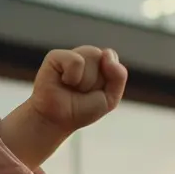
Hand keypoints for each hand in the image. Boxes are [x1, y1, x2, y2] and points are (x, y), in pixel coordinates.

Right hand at [0, 45, 127, 167]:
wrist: (56, 121)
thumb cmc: (80, 110)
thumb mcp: (110, 98)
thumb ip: (119, 76)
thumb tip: (106, 52)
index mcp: (98, 62)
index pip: (111, 57)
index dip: (106, 79)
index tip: (92, 92)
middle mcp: (83, 55)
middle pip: (102, 57)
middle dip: (95, 81)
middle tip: (81, 92)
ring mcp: (69, 55)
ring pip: (92, 55)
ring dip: (85, 81)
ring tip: (71, 88)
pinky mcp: (55, 57)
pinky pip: (76, 60)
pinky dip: (72, 77)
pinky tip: (62, 82)